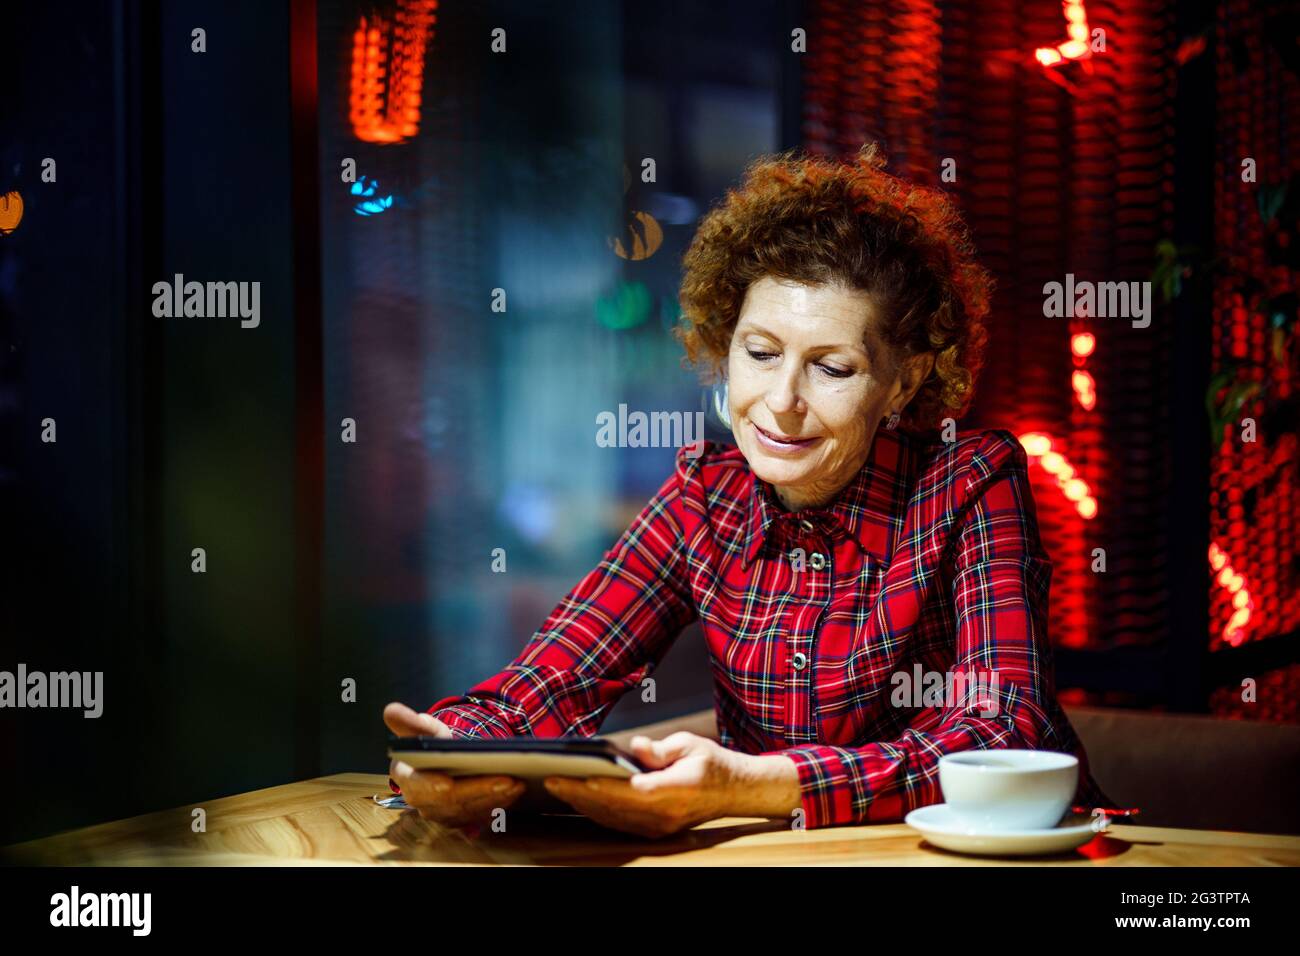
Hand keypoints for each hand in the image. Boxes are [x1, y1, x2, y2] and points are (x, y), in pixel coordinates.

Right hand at [383, 701, 526, 827]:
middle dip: (479, 791)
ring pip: (469, 810)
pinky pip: (481, 815)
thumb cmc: (432, 743)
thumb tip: (390, 710)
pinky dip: (500, 804)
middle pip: (451, 802)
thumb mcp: (423, 729)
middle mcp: (422, 802)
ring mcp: (442, 813)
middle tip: (506, 779)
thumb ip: (409, 723)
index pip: (418, 787)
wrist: (444, 761)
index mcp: (407, 778)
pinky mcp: (461, 819)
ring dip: (495, 799)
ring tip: (517, 783)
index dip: (431, 786)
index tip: (447, 783)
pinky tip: (516, 792)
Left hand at [542, 732, 753, 838]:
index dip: (606, 785)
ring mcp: (659, 826)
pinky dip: (595, 811)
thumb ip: (660, 748)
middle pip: (615, 807)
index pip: (634, 790)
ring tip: (556, 786)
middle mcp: (665, 814)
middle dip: (579, 794)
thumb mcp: (690, 744)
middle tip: (550, 780)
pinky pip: (619, 823)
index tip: (580, 776)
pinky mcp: (654, 830)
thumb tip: (634, 747)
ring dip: (582, 804)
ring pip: (612, 818)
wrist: (734, 792)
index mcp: (676, 789)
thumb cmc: (711, 762)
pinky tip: (578, 798)